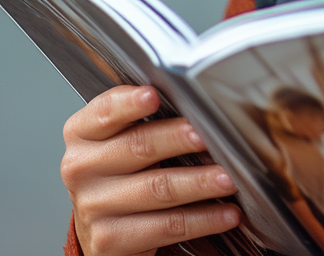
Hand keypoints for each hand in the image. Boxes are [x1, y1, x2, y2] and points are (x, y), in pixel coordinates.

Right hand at [61, 84, 240, 255]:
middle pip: (138, 147)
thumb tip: (202, 107)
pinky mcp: (110, 240)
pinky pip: (165, 227)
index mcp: (84, 133)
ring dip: (200, 183)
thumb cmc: (125, 166)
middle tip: (207, 136)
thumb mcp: (127, 135)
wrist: (106, 221)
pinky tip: (225, 213)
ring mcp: (93, 206)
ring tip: (229, 178)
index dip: (129, 103)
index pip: (104, 111)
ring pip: (157, 189)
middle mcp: (82, 168)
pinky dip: (202, 219)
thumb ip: (152, 117)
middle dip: (178, 140)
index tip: (153, 96)